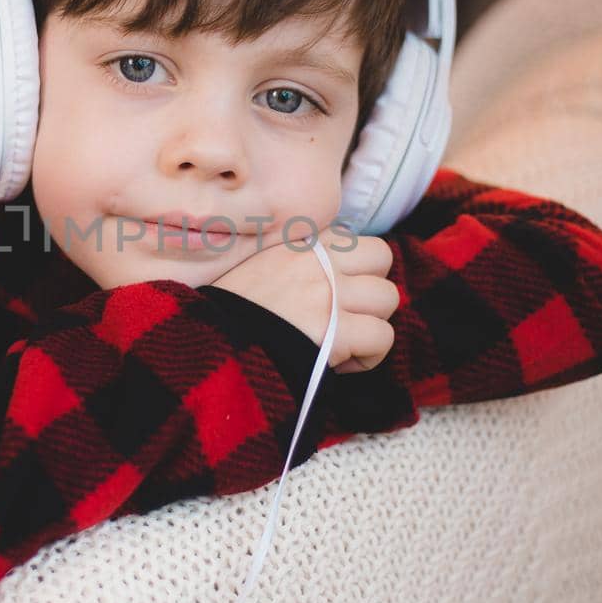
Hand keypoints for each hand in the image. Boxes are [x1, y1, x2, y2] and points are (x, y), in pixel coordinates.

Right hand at [211, 224, 399, 372]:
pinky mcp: (339, 332)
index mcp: (299, 244)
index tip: (330, 292)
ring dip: (372, 323)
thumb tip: (330, 276)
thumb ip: (292, 262)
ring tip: (345, 341)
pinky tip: (341, 363)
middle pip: (382, 257)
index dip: (350, 268)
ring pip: (388, 297)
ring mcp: (331, 294)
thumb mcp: (257, 268)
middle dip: (371, 288)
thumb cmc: (230, 315)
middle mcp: (319, 261)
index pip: (352, 239)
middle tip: (348, 314)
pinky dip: (368, 356)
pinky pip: (383, 337)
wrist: (212, 348)